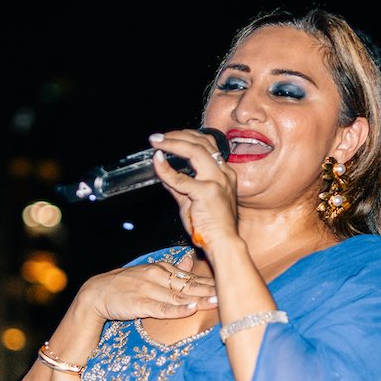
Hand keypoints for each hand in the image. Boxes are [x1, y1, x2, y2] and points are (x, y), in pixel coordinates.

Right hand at [76, 250, 216, 322]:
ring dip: (199, 299)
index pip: (190, 277)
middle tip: (230, 291)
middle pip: (189, 285)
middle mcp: (157, 277)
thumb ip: (171, 270)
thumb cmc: (125, 286)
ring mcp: (149, 290)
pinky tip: (190, 309)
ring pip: (179, 296)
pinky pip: (162, 308)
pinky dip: (177, 309)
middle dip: (210, 289)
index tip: (228, 284)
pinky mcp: (140, 304)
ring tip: (217, 300)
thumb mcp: (148, 273)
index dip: (210, 282)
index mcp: (161, 269)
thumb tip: (189, 260)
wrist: (96, 294)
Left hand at [148, 129, 237, 251]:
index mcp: (224, 174)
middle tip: (158, 137)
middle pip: (202, 142)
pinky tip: (157, 162)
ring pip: (195, 150)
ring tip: (156, 142)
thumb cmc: (210, 227)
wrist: (223, 245)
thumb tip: (164, 172)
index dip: (186, 137)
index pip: (207, 145)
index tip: (169, 137)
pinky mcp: (207, 192)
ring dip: (173, 143)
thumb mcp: (192, 201)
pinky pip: (182, 178)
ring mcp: (218, 181)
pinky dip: (166, 169)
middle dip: (177, 135)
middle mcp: (224, 174)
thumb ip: (179, 185)